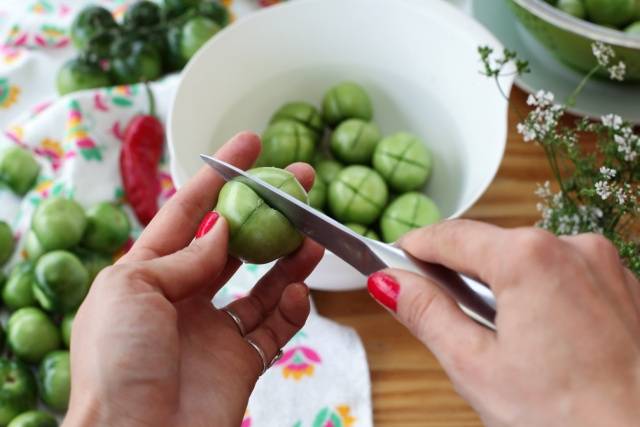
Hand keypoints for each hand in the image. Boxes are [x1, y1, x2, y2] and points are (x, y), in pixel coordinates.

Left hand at [64, 132, 323, 426]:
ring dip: (289, 258)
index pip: (187, 213)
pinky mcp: (240, 363)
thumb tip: (222, 230)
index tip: (249, 144)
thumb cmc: (117, 362)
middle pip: (233, 244)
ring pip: (261, 283)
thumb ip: (183, 256)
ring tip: (314, 235)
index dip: (217, 176)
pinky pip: (274, 328)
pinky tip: (298, 293)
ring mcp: (212, 331)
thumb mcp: (132, 288)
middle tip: (300, 185)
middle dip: (266, 213)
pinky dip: (292, 309)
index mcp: (146, 275)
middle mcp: (182, 299)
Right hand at [367, 220, 639, 426]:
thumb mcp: (475, 366)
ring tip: (495, 339)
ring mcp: (604, 265)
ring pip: (528, 260)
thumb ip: (425, 313)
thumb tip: (389, 282)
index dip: (414, 247)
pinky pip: (564, 274)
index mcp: (530, 258)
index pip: (451, 235)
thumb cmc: (568, 419)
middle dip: (459, 273)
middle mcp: (573, 247)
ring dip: (500, 286)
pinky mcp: (624, 286)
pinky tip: (539, 340)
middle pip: (490, 246)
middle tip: (436, 312)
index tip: (393, 261)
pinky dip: (540, 294)